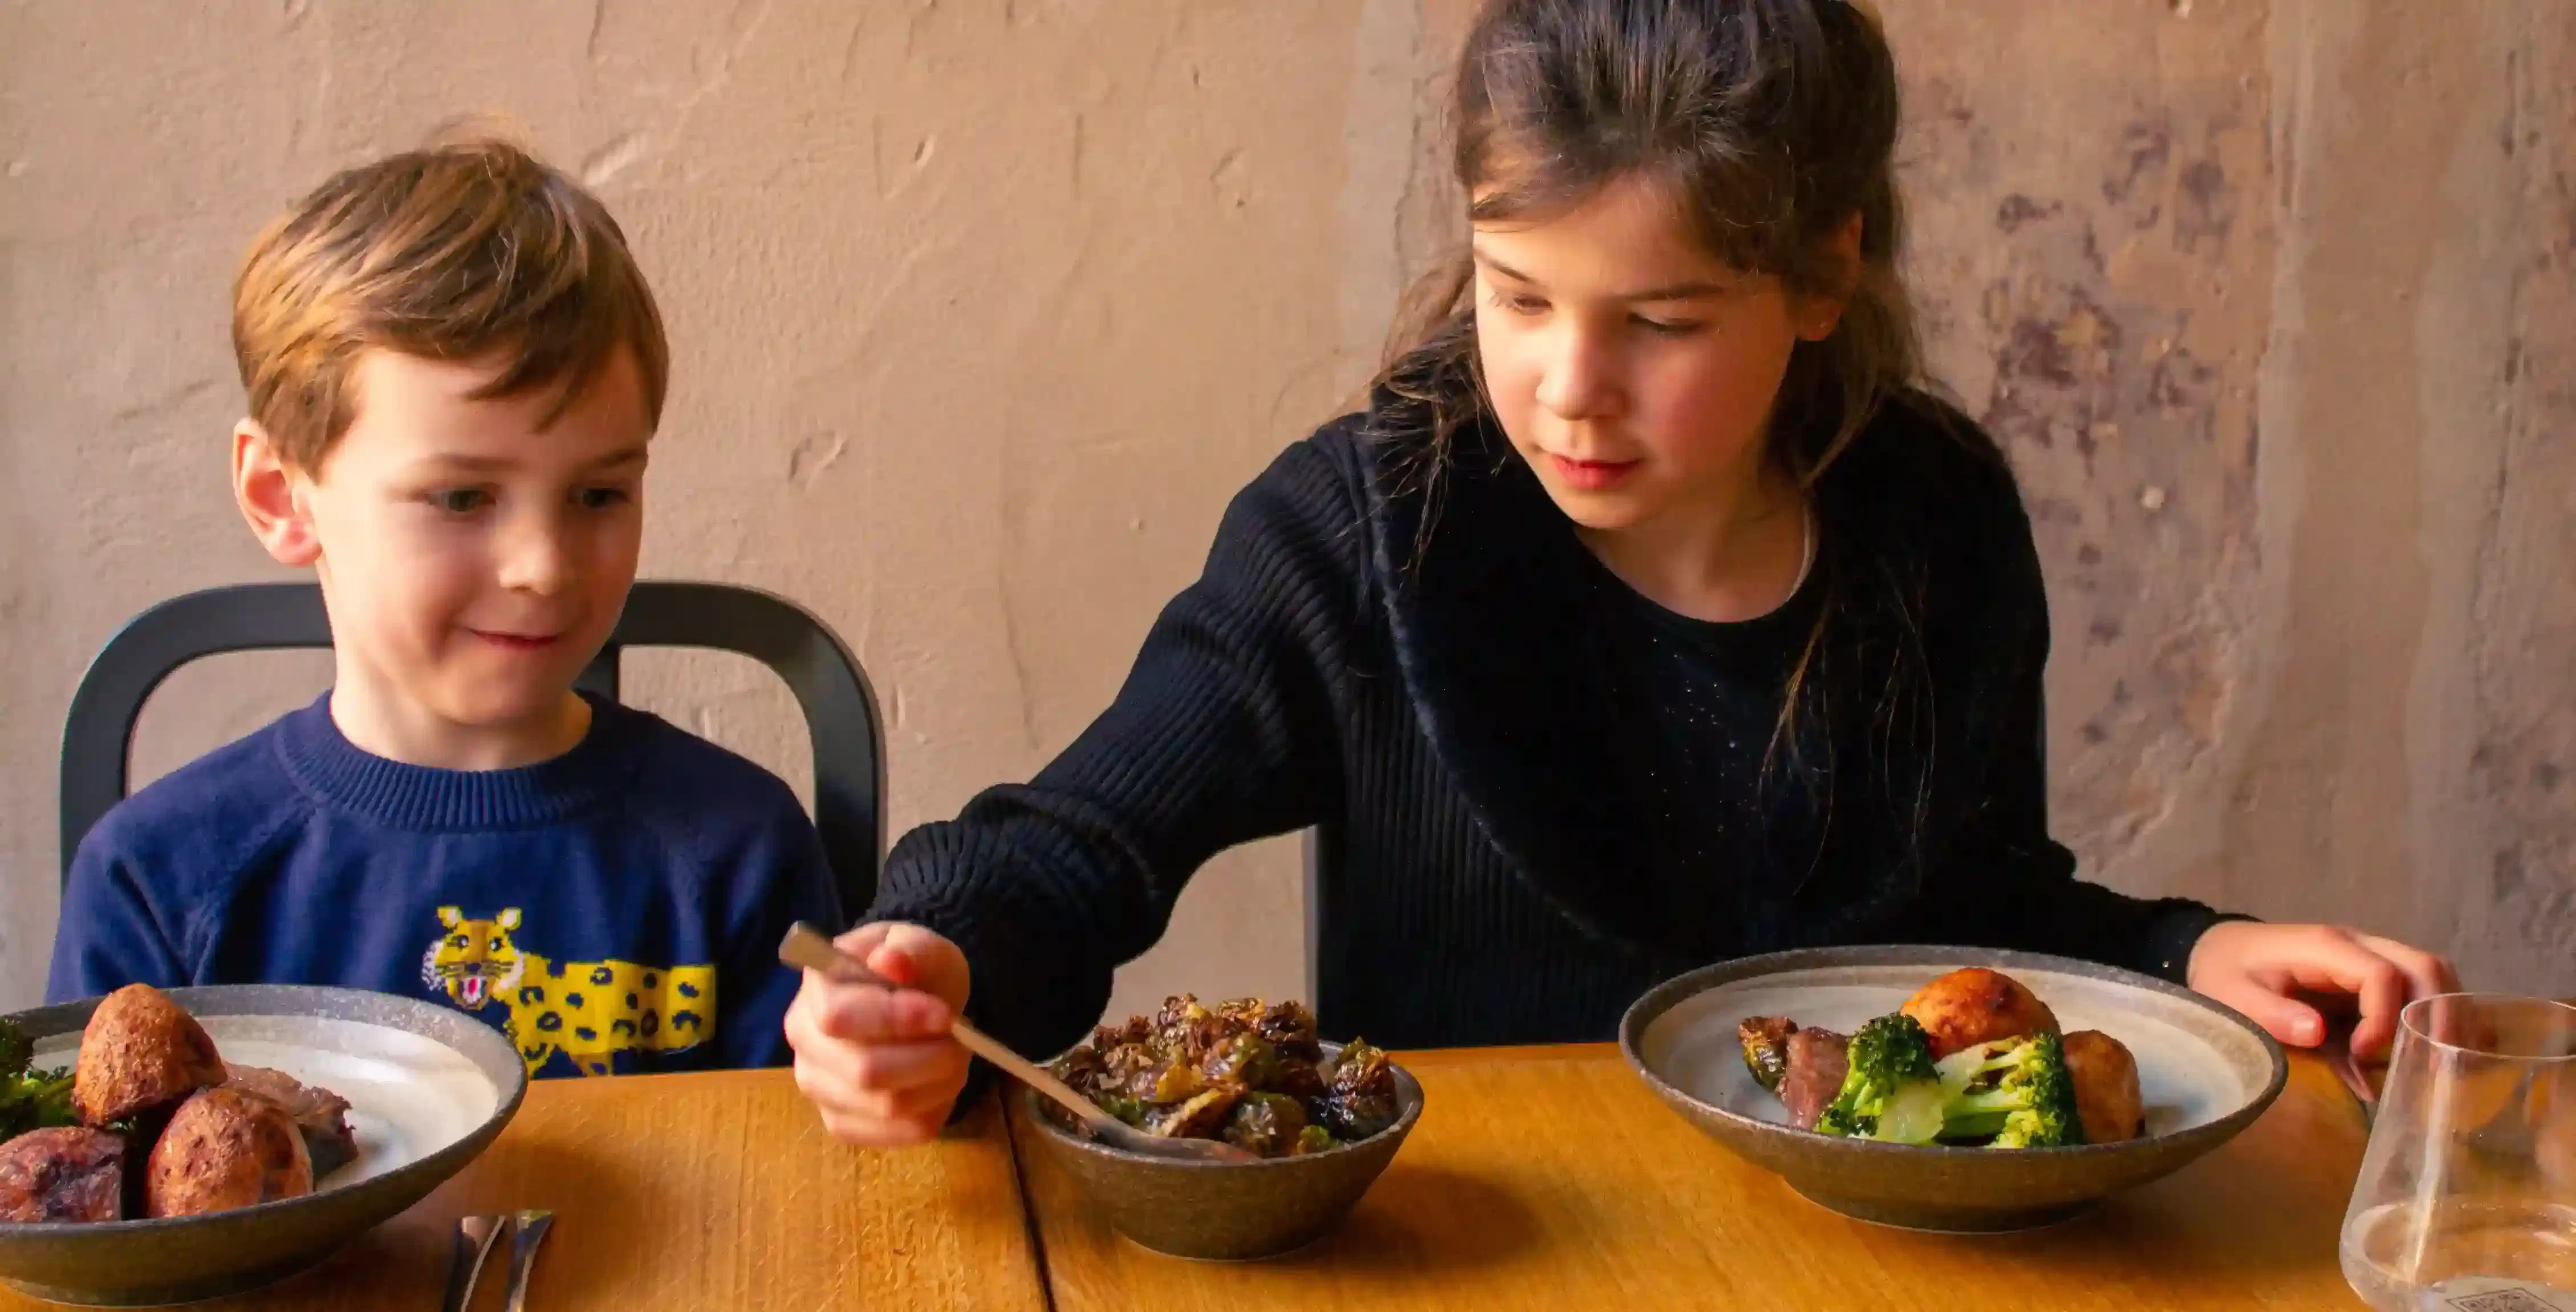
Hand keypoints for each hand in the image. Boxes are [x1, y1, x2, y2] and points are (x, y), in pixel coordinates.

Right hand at [785, 922, 972, 1146]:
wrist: (915, 1001)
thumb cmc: (914, 970)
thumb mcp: (923, 945)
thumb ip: (911, 949)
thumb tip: (889, 960)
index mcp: (816, 988)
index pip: (839, 1018)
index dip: (896, 1020)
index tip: (945, 1014)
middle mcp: (805, 1041)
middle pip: (864, 1071)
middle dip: (929, 1058)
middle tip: (961, 1041)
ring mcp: (818, 1087)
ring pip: (886, 1107)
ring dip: (938, 1084)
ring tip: (955, 1057)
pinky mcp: (842, 1123)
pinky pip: (898, 1134)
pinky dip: (935, 1110)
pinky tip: (939, 1084)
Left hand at [2186, 921, 2458, 1058]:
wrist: (2223, 952)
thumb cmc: (2227, 973)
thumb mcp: (2232, 995)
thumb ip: (2270, 1014)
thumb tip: (2317, 1033)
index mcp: (2325, 947)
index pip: (2380, 975)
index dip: (2384, 1019)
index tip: (2364, 1055)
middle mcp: (2360, 946)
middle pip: (2425, 967)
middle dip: (2440, 1017)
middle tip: (2434, 1067)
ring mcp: (2374, 960)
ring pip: (2434, 977)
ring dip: (2447, 1019)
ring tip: (2447, 1065)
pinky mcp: (2378, 980)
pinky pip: (2423, 992)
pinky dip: (2437, 1021)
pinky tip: (2441, 1057)